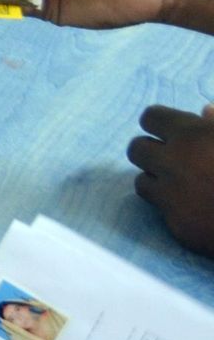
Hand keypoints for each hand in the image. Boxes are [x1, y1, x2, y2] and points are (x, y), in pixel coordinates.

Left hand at [130, 104, 213, 257]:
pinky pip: (161, 213)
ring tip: (186, 184)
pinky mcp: (176, 227)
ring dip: (159, 181)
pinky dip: (175, 210)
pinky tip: (198, 209)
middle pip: (136, 149)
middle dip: (152, 151)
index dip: (162, 123)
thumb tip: (204, 111)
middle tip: (174, 158)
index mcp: (191, 135)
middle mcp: (172, 164)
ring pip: (142, 182)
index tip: (173, 131)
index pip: (150, 117)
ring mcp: (171, 198)